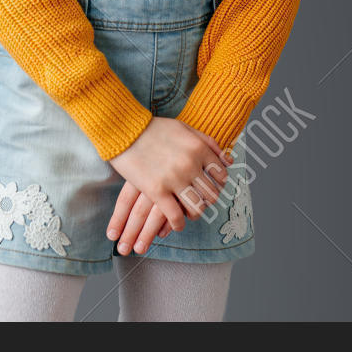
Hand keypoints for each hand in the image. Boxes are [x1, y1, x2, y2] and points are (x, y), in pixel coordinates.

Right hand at [107, 119, 232, 252]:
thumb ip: (207, 142)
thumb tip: (228, 159)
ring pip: (197, 208)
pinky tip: (176, 224)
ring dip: (195, 214)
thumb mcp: (185, 128)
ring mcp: (174, 179)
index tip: (209, 187)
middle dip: (207, 200)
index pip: (221, 175)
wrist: (124, 129)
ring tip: (188, 213)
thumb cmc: (154, 128)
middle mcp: (190, 164)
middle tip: (199, 201)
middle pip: (212, 194)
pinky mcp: (156, 191)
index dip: (217, 184)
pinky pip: (175, 216)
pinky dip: (178, 224)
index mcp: (199, 148)